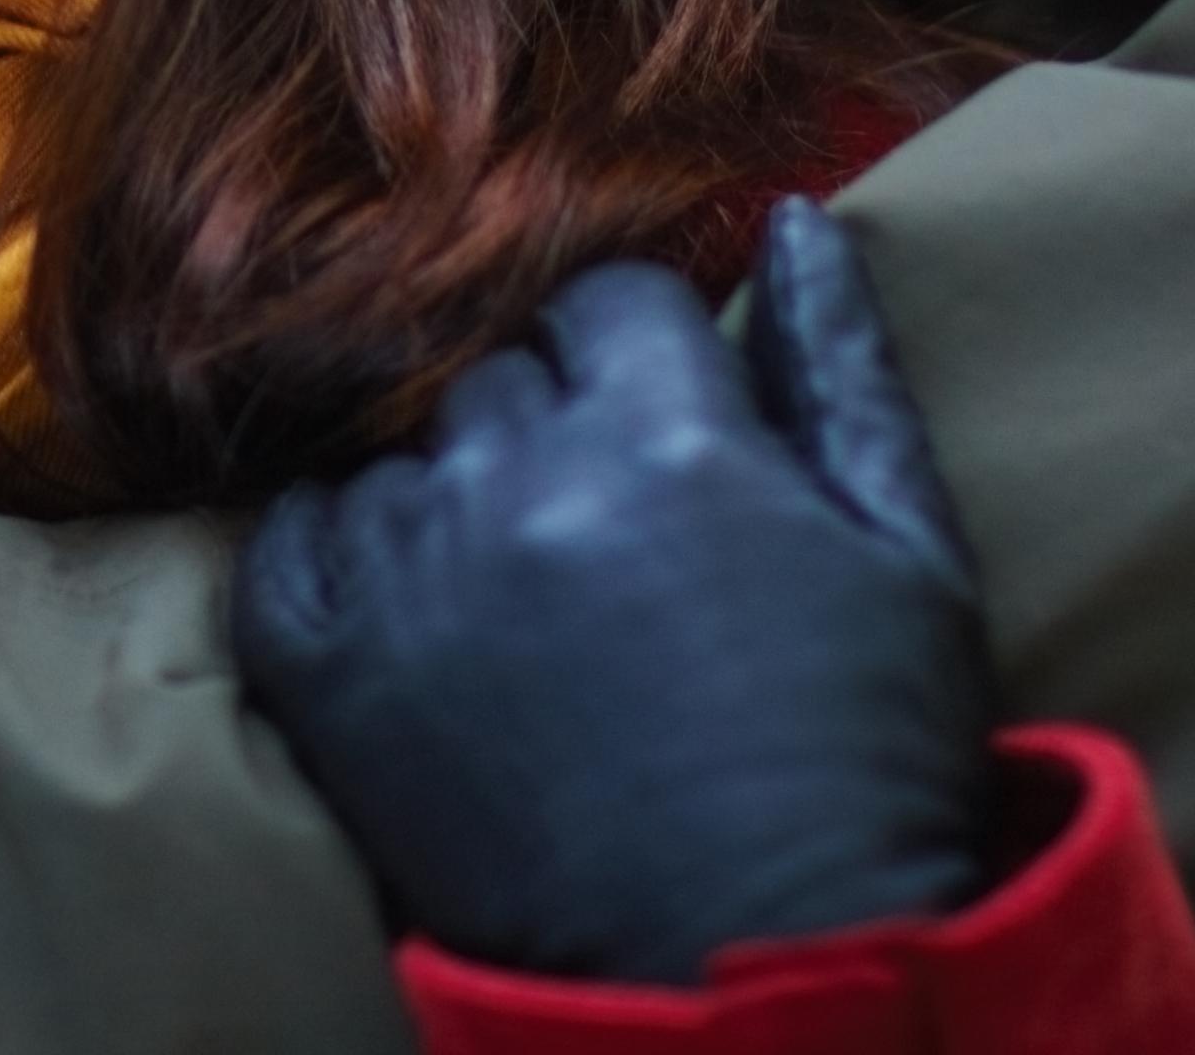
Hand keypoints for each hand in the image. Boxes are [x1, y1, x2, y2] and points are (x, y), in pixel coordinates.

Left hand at [232, 198, 996, 988]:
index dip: (638, 357)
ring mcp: (411, 575)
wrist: (762, 975)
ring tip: (523, 612)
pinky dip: (336, 562)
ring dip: (450, 507)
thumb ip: (844, 365)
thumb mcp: (906, 551)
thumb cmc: (861, 765)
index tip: (662, 435)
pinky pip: (288, 545)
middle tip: (606, 545)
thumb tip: (798, 219)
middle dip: (550, 432)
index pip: (608, 297)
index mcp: (671, 434)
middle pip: (499, 376)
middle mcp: (522, 479)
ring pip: (400, 459)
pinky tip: (411, 620)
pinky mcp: (327, 676)